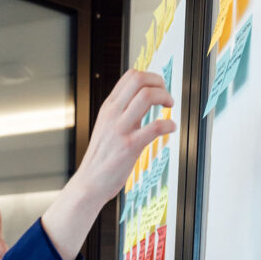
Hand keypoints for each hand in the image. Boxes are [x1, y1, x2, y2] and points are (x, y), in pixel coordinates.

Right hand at [41, 71, 176, 259]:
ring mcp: (120, 129)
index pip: (130, 76)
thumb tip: (143, 103)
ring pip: (147, 96)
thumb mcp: (106, 127)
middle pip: (139, 79)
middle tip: (166, 97)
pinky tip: (171, 129)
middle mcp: (113, 114)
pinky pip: (155, 127)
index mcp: (108, 107)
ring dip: (165, 97)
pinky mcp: (129, 147)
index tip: (158, 88)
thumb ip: (122, 113)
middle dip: (160, 83)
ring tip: (170, 108)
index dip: (150, 77)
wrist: (89, 183)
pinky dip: (168, 125)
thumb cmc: (101, 159)